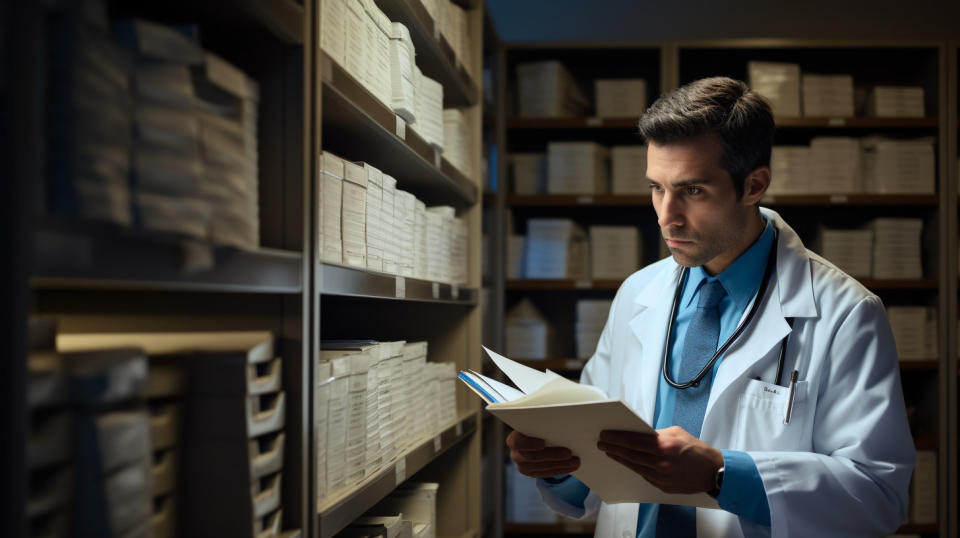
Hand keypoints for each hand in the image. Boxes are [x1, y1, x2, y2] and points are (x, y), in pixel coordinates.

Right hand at [506, 430, 580, 477]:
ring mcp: (523, 466)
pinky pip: (547, 473)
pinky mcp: (532, 473)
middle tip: (569, 453)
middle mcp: (515, 454)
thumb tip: (562, 419)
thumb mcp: (536, 423)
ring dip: (561, 464)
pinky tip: (571, 466)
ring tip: (575, 461)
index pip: (518, 442)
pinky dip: (561, 470)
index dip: (529, 444)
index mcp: (514, 438)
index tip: (543, 443)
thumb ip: (543, 423)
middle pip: (534, 457)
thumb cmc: (537, 427)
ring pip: (543, 467)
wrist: (533, 437)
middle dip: (553, 455)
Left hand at [596, 426, 723, 494]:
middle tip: (602, 443)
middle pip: (629, 454)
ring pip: (634, 466)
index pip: (632, 441)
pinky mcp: (662, 486)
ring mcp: (661, 476)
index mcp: (663, 445)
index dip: (616, 438)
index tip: (605, 435)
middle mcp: (660, 462)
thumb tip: (639, 434)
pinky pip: (643, 475)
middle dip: (613, 448)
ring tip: (610, 452)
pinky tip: (626, 462)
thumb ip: (656, 434)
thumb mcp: (676, 433)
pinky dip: (633, 467)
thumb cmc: (695, 450)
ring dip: (620, 458)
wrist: (712, 471)